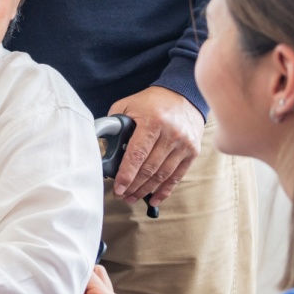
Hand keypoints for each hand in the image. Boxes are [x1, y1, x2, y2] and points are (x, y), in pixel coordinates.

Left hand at [108, 86, 203, 206]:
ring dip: (146, 190)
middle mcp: (171, 134)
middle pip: (150, 168)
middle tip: (121, 195)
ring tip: (132, 197)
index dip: (127, 174)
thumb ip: (113, 123)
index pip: (137, 154)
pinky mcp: (192, 152)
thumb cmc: (152, 102)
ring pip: (163, 175)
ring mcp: (184, 144)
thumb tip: (101, 144)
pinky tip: (153, 198)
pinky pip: (177, 176)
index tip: (118, 187)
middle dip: (133, 185)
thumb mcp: (128, 105)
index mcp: (153, 121)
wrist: (184, 95)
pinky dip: (165, 190)